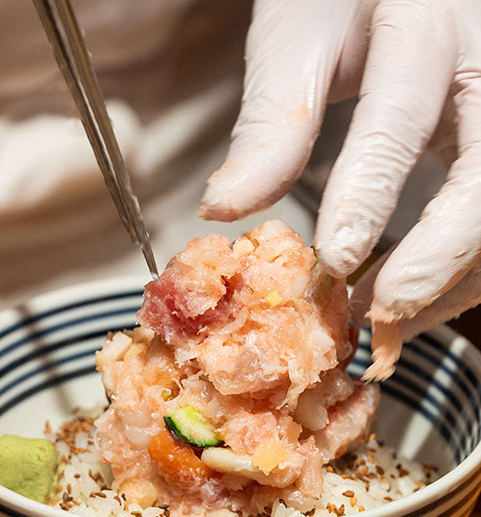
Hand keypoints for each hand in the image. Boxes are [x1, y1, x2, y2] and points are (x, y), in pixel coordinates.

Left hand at [200, 0, 480, 377]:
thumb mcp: (301, 35)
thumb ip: (275, 121)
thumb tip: (226, 208)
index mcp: (425, 20)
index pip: (400, 116)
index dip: (369, 195)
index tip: (334, 262)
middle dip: (437, 255)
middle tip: (381, 312)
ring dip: (451, 278)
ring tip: (387, 320)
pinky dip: (461, 270)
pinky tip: (415, 297)